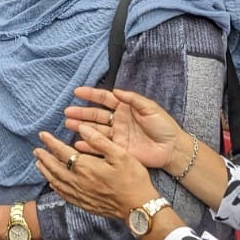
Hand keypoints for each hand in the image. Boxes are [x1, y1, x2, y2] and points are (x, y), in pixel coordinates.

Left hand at [34, 129, 154, 221]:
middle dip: (44, 158)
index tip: (42, 135)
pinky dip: (55, 187)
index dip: (50, 142)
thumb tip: (81, 128)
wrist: (138, 207)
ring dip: (46, 171)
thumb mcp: (120, 154)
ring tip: (39, 164)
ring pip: (56, 181)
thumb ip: (99, 141)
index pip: (62, 152)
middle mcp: (78, 181)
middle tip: (36, 150)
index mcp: (85, 166)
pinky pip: (64, 194)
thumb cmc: (133, 179)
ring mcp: (80, 194)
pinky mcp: (84, 204)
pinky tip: (53, 183)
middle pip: (54, 168)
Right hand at [65, 86, 185, 169]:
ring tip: (68, 124)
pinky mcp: (118, 149)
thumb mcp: (150, 108)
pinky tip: (78, 143)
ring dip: (81, 127)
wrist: (172, 148)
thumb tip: (116, 91)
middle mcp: (118, 120)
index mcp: (125, 108)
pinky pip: (100, 146)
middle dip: (81, 112)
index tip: (77, 91)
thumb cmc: (164, 126)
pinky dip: (89, 145)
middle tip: (67, 112)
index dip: (91, 95)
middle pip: (95, 114)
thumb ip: (133, 99)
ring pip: (95, 129)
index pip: (105, 99)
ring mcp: (116, 135)